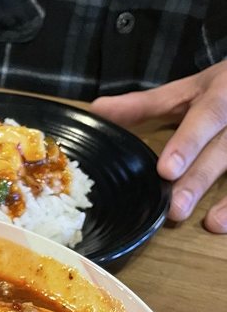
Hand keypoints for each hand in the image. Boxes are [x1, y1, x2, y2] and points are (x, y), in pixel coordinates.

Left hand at [91, 61, 226, 232]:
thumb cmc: (223, 87)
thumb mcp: (188, 89)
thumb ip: (145, 103)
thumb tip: (96, 110)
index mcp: (220, 93)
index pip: (206, 116)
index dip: (188, 142)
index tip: (167, 170)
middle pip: (224, 148)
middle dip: (201, 177)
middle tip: (176, 208)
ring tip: (210, 223)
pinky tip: (223, 224)